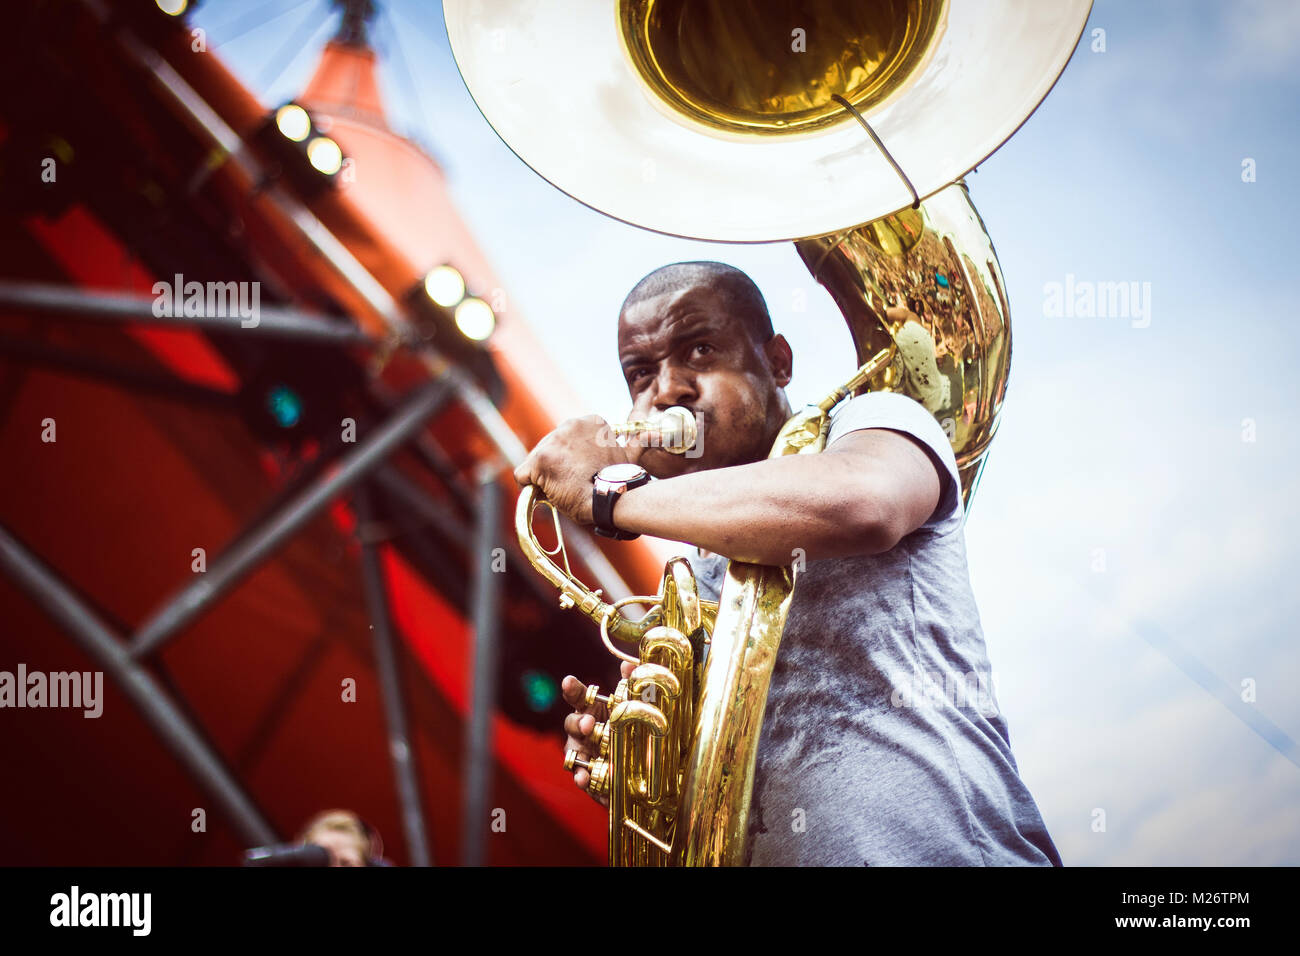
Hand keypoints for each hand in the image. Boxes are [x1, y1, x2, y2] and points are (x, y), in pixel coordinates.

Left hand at [514, 415, 638, 524]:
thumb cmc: (622, 481)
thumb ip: (635, 442)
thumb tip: (655, 435)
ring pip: (535, 463)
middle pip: (547, 448)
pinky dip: (532, 488)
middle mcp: (569, 425)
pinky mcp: (540, 460)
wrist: (615, 498)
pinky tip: (552, 493)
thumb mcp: (630, 455)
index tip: (583, 472)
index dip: (571, 460)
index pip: (565, 441)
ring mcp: (553, 441)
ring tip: (567, 489)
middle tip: (575, 484)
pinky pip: (523, 476)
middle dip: (556, 467)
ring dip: (546, 478)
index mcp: (589, 422)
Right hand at [561, 663, 634, 807]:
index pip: (578, 697)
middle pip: (572, 722)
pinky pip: (579, 775)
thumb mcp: (634, 708)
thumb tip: (628, 664)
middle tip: (589, 723)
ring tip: (587, 755)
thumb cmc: (630, 729)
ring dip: (577, 749)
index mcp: (592, 709)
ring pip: (572, 749)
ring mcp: (582, 752)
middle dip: (578, 722)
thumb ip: (630, 685)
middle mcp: (582, 730)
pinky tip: (584, 778)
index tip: (568, 682)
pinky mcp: (586, 774)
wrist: (639, 766)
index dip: (572, 689)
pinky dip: (580, 777)